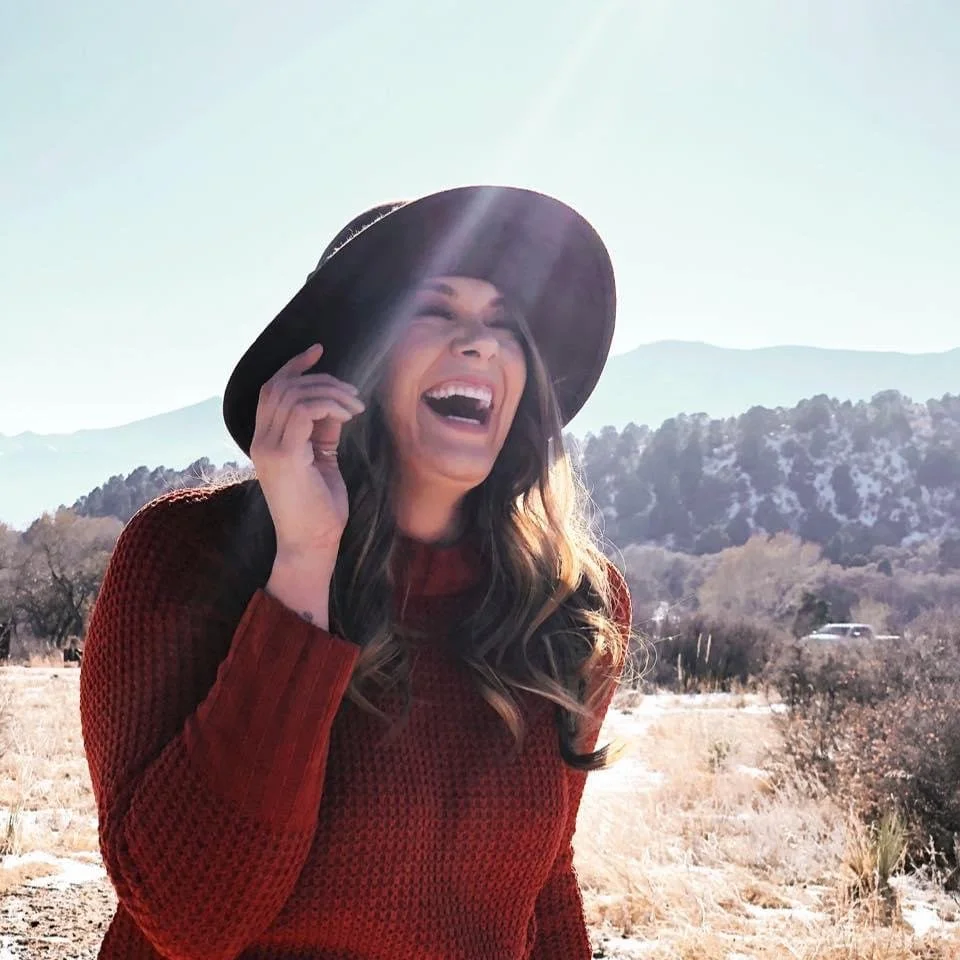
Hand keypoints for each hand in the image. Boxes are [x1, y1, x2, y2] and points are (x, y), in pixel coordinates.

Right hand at [249, 343, 364, 559]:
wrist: (312, 544)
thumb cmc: (320, 508)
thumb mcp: (323, 459)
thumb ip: (323, 430)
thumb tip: (336, 403)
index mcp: (265, 441)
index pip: (270, 389)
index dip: (292, 366)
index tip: (318, 351)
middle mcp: (261, 440)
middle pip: (281, 385)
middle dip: (320, 378)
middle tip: (352, 393)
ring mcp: (269, 447)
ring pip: (294, 393)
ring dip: (331, 392)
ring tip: (356, 407)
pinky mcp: (285, 455)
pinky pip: (304, 409)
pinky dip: (330, 405)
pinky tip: (349, 416)